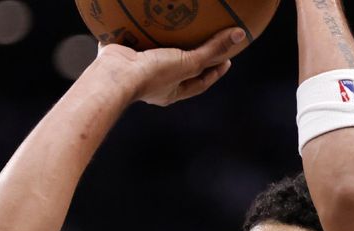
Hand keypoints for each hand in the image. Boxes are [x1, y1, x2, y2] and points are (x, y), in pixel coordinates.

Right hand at [95, 28, 244, 106]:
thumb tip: (239, 36)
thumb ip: (212, 51)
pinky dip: (141, 29)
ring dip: (166, 42)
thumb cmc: (153, 74)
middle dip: (192, 57)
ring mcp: (138, 69)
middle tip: (206, 42)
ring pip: (157, 54)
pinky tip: (146, 15)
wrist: (115, 74)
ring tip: (177, 26)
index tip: (228, 59)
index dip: (215, 71)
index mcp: (171, 91)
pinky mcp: (123, 54)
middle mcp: (156, 83)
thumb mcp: (188, 63)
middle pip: (180, 69)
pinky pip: (135, 39)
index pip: (200, 83)